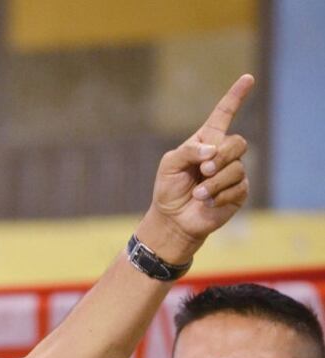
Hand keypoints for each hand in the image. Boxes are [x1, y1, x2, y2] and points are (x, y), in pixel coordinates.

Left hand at [146, 74, 254, 260]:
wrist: (173, 219)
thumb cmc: (169, 189)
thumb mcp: (169, 165)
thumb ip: (188, 151)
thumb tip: (213, 150)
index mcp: (206, 141)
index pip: (224, 114)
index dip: (236, 97)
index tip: (247, 78)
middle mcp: (223, 154)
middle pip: (237, 142)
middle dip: (221, 156)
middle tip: (204, 170)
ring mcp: (233, 172)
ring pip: (236, 167)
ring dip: (214, 183)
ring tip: (198, 193)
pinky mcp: (239, 191)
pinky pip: (238, 187)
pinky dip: (219, 195)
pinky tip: (208, 202)